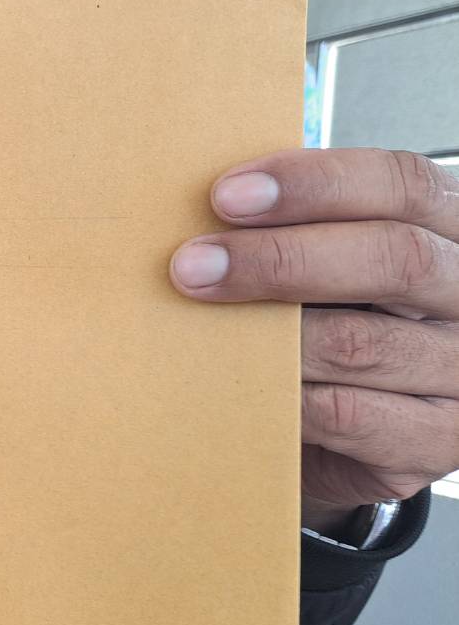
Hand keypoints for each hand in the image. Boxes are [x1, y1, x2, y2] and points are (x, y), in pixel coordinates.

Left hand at [169, 149, 458, 524]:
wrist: (342, 437)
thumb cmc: (328, 330)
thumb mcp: (321, 266)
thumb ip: (289, 231)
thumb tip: (200, 211)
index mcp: (448, 230)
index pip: (401, 184)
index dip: (313, 183)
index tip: (226, 195)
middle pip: (393, 257)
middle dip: (280, 257)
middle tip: (192, 265)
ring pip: (361, 342)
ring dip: (265, 335)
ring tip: (197, 329)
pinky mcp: (437, 441)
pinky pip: (348, 413)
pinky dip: (281, 397)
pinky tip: (234, 386)